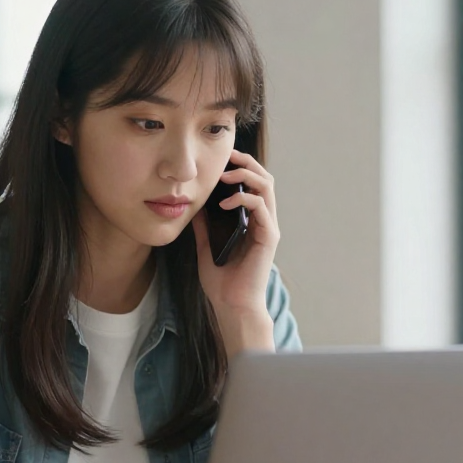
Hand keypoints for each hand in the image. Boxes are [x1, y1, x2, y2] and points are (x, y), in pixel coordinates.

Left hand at [192, 149, 278, 353]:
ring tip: (225, 176)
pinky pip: (261, 208)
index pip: (252, 184)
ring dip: (247, 175)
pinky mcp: (269, 237)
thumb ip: (204, 225)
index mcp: (251, 221)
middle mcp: (264, 221)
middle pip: (264, 179)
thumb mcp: (206, 245)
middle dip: (246, 162)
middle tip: (227, 156)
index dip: (240, 167)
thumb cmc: (222, 281)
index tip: (221, 159)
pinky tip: (224, 204)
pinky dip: (243, 199)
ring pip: (267, 188)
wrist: (232, 305)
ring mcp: (268, 228)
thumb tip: (194, 204)